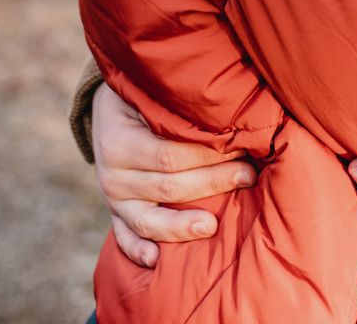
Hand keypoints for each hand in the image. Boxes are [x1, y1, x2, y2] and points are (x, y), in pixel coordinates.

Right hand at [90, 81, 256, 266]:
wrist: (108, 110)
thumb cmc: (144, 99)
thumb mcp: (152, 95)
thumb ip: (179, 110)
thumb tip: (230, 119)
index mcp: (120, 141)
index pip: (170, 155)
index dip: (209, 155)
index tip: (242, 146)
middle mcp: (112, 174)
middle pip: (167, 186)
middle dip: (212, 182)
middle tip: (248, 175)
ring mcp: (112, 198)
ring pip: (148, 220)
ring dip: (182, 225)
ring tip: (213, 226)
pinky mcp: (115, 213)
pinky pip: (123, 237)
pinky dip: (137, 251)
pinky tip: (157, 261)